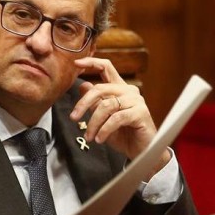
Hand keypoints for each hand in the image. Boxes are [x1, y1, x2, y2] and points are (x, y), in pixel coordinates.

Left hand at [70, 57, 169, 179]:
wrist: (140, 151)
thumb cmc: (121, 134)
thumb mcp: (102, 117)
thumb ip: (94, 102)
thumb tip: (82, 85)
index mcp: (119, 88)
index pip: (106, 67)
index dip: (91, 63)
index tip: (76, 62)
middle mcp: (128, 91)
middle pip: (100, 88)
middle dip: (83, 104)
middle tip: (73, 118)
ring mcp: (136, 101)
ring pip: (106, 106)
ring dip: (93, 123)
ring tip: (88, 136)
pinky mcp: (140, 113)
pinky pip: (116, 118)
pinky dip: (104, 130)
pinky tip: (99, 139)